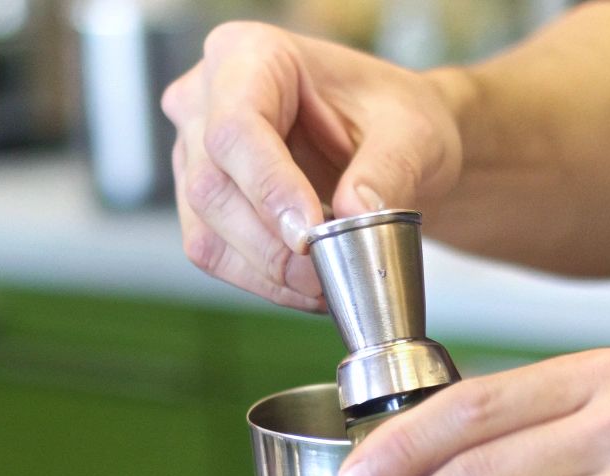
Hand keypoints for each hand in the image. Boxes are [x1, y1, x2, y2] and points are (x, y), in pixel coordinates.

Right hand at [161, 21, 463, 309]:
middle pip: (212, 186)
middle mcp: (205, 97)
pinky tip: (309, 285)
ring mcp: (195, 152)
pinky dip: (264, 281)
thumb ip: (388, 171)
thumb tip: (355, 215)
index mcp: (250, 55)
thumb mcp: (413, 134)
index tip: (310, 235)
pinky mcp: (202, 201)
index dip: (269, 189)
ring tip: (329, 283)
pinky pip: (216, 254)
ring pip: (206, 230)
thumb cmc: (395, 119)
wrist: (392, 144)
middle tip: (330, 275)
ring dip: (268, 272)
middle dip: (273, 246)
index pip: (236, 127)